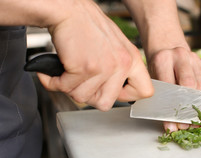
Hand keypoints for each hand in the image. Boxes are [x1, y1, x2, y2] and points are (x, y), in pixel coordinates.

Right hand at [38, 0, 153, 110]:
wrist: (67, 9)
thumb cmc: (87, 27)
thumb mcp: (116, 46)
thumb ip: (120, 69)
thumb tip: (118, 93)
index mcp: (132, 59)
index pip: (145, 92)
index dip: (126, 96)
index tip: (114, 92)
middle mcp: (122, 64)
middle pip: (106, 103)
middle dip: (89, 96)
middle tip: (81, 82)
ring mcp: (104, 67)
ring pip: (83, 98)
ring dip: (70, 88)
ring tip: (68, 73)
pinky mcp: (84, 67)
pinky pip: (66, 88)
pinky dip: (54, 83)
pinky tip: (54, 73)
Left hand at [147, 47, 200, 131]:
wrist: (167, 48)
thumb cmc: (157, 68)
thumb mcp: (153, 80)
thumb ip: (160, 101)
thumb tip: (172, 128)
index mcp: (163, 59)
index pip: (170, 88)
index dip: (172, 110)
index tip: (173, 125)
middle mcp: (181, 57)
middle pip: (190, 86)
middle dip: (187, 108)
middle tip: (184, 124)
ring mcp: (195, 60)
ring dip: (197, 106)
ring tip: (191, 119)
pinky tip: (196, 107)